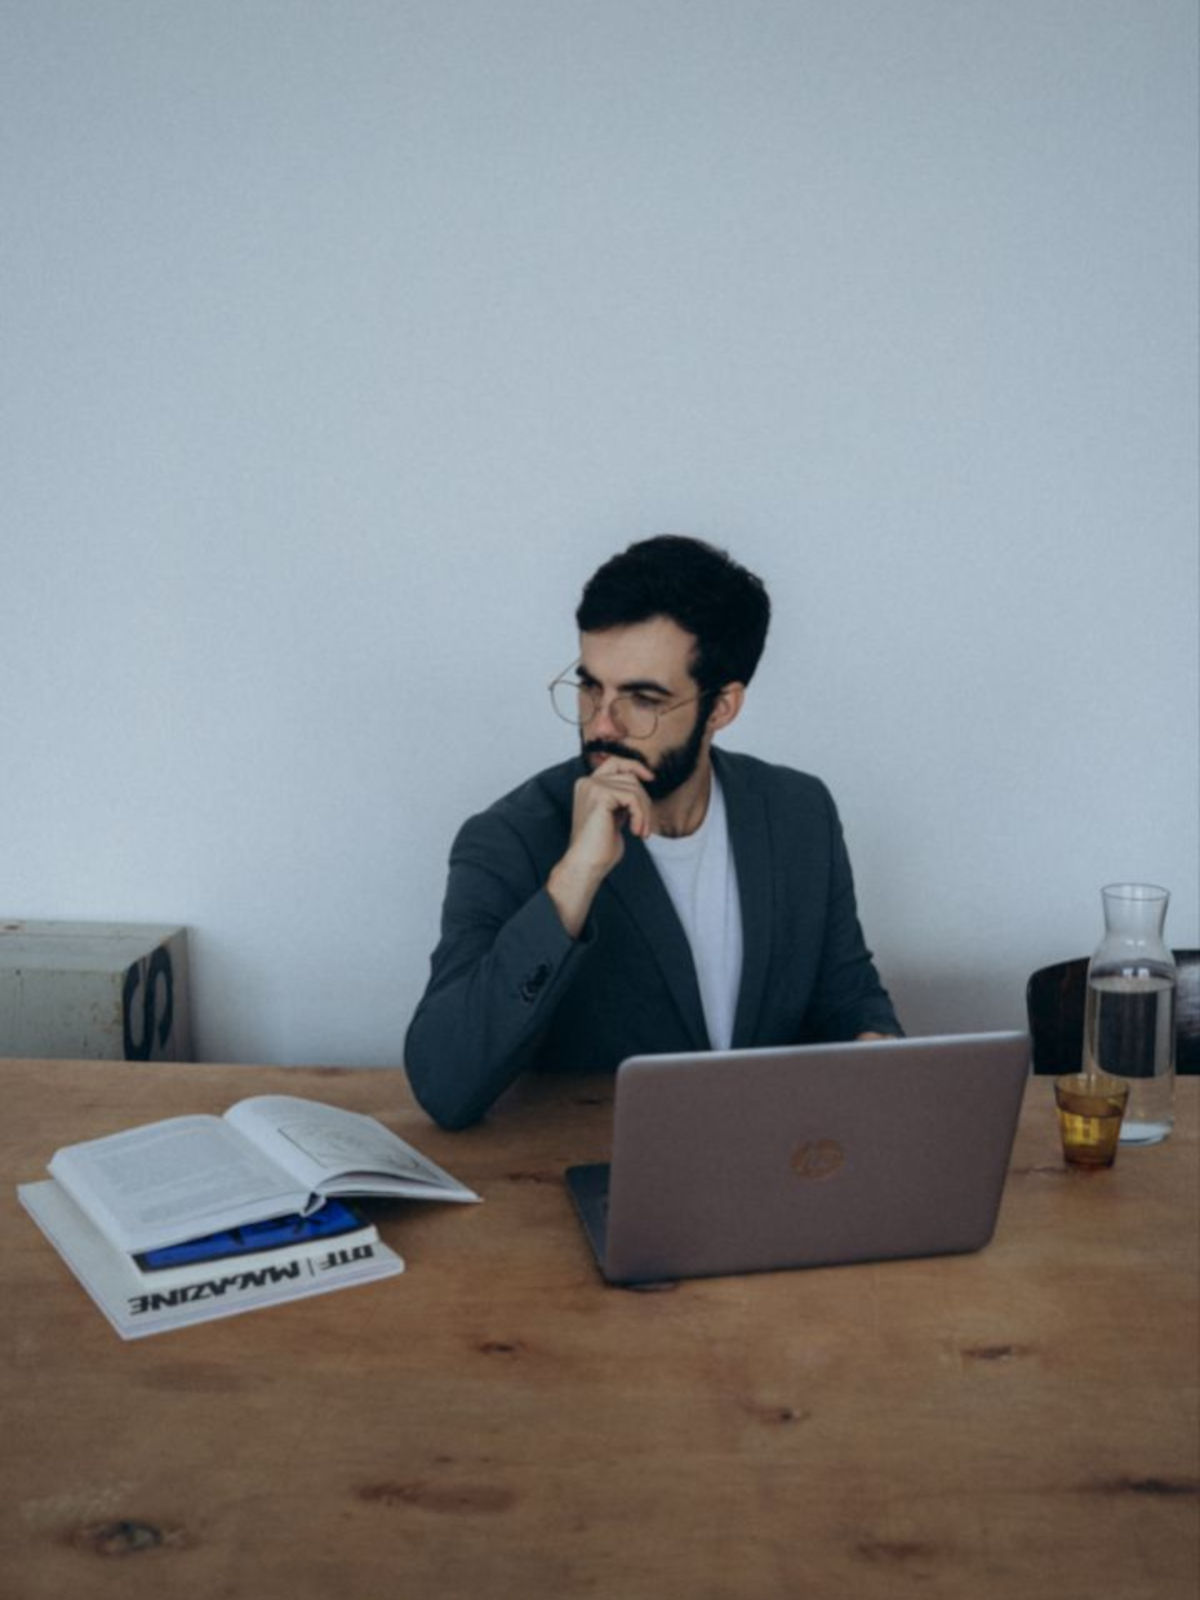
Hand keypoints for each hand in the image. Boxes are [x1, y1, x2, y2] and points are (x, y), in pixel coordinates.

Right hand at [547, 756, 654, 936]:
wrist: (586, 864)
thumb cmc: (600, 847)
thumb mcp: (614, 815)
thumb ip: (621, 798)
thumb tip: (641, 784)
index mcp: (588, 785)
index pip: (616, 762)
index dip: (635, 766)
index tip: (651, 779)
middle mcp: (587, 782)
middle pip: (630, 776)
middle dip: (644, 800)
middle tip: (645, 825)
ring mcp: (592, 787)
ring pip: (634, 788)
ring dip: (645, 812)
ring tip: (641, 832)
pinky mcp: (600, 795)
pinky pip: (632, 797)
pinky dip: (641, 815)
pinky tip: (637, 832)